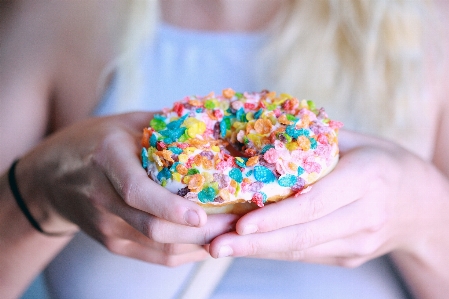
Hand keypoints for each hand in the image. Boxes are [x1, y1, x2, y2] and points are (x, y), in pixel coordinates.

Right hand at [16, 112, 237, 265]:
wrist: (50, 178)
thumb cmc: (93, 142)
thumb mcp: (125, 123)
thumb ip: (164, 125)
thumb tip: (212, 124)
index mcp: (107, 160)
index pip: (137, 192)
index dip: (170, 207)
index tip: (202, 215)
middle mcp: (103, 198)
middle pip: (154, 228)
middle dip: (200, 232)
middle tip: (236, 223)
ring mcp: (107, 226)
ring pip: (159, 248)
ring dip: (199, 246)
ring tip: (231, 233)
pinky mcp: (112, 243)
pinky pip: (155, 256)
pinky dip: (185, 252)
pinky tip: (208, 243)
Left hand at [208, 130, 443, 266]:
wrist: (425, 206)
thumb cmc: (385, 163)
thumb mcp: (360, 142)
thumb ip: (317, 141)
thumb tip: (266, 134)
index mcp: (367, 180)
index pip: (315, 204)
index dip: (276, 217)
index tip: (240, 223)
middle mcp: (365, 217)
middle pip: (304, 235)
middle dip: (256, 243)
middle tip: (216, 244)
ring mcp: (359, 243)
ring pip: (302, 250)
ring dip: (259, 250)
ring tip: (222, 247)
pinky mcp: (351, 256)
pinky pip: (308, 254)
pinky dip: (275, 250)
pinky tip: (248, 246)